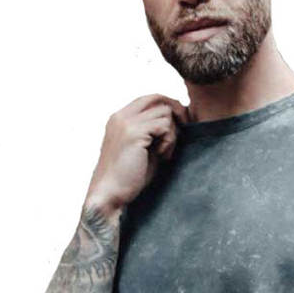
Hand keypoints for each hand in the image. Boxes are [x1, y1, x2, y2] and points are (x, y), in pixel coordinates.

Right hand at [85, 93, 189, 213]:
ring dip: (171, 133)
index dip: (167, 107)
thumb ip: (153, 133)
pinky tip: (162, 156)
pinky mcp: (134, 133)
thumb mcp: (142, 149)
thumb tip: (176, 121)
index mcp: (119, 119)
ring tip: (164, 153)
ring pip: (164, 112)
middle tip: (183, 130)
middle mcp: (121, 116)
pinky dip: (169, 141)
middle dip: (176, 112)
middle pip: (157, 98)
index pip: (148, 99)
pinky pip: (164, 125)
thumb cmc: (128, 178)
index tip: (180, 124)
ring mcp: (126, 123)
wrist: (110, 194)